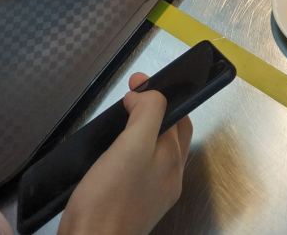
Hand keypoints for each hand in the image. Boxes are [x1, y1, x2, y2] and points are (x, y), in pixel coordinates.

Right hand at [59, 73, 191, 234]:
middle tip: (129, 96)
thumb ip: (148, 113)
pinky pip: (139, 169)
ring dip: (140, 129)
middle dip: (153, 109)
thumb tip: (146, 95)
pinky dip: (129, 152)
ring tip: (119, 119)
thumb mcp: (132, 145)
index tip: (135, 82)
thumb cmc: (109, 201)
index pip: (177, 113)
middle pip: (169, 131)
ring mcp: (151, 193)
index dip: (158, 92)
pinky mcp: (132, 204)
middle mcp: (168, 176)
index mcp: (172, 159)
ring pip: (154, 150)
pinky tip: (111, 153)